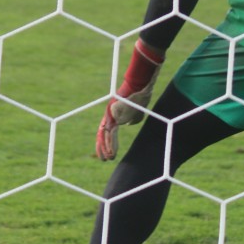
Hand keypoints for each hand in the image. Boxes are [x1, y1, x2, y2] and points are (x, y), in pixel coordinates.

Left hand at [95, 39, 163, 160]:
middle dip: (103, 147)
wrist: (140, 85)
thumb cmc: (140, 96)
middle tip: (103, 158)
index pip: (107, 129)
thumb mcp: (136, 110)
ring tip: (108, 158)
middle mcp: (110, 114)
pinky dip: (111, 143)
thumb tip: (128, 123)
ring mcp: (111, 113)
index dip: (105, 141)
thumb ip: (131, 117)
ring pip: (106, 133)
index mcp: (114, 113)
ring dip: (106, 148)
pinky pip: (111, 131)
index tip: (107, 152)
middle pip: (103, 132)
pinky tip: (111, 152)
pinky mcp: (113, 113)